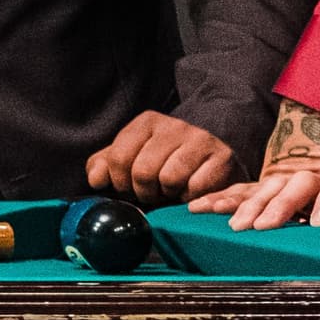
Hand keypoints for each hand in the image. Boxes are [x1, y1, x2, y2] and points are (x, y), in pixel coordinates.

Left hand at [87, 111, 235, 205]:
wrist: (212, 167)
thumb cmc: (165, 167)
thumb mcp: (130, 162)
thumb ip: (105, 167)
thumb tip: (96, 180)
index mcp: (147, 122)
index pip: (118, 158)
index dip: (120, 182)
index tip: (129, 186)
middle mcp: (174, 125)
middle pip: (142, 171)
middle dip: (144, 191)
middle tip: (153, 192)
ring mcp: (200, 139)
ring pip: (169, 179)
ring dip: (167, 194)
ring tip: (172, 190)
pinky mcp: (222, 157)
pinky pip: (194, 188)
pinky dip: (189, 197)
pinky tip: (192, 191)